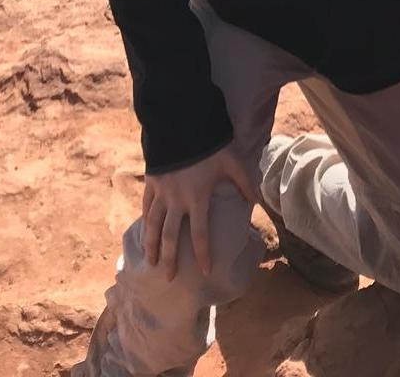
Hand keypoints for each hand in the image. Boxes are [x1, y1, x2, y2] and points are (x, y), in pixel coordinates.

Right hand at [142, 144, 256, 280]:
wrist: (180, 122)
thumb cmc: (208, 144)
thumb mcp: (231, 161)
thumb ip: (244, 182)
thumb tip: (255, 201)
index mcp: (197, 198)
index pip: (200, 234)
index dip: (203, 254)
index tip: (205, 272)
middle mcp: (176, 199)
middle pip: (170, 236)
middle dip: (169, 259)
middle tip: (168, 277)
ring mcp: (161, 191)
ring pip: (152, 224)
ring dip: (150, 244)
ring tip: (149, 261)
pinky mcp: (151, 180)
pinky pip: (146, 204)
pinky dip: (144, 218)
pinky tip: (143, 229)